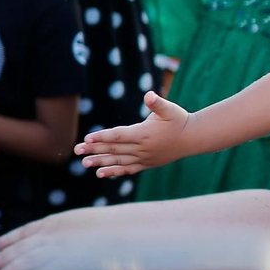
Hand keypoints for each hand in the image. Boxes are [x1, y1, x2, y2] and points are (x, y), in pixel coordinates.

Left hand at [0, 206, 97, 269]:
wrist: (122, 228)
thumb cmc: (104, 225)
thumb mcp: (77, 221)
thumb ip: (62, 230)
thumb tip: (52, 238)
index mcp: (53, 222)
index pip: (25, 230)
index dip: (9, 238)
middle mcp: (52, 233)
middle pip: (22, 245)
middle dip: (5, 254)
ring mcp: (60, 246)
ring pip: (30, 258)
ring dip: (13, 267)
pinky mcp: (69, 260)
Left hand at [75, 90, 189, 176]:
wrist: (193, 138)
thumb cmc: (179, 120)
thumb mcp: (170, 109)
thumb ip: (157, 103)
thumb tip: (149, 95)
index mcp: (144, 134)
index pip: (118, 136)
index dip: (102, 137)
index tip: (86, 138)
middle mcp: (142, 148)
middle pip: (114, 149)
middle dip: (94, 149)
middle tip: (76, 150)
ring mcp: (144, 158)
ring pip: (118, 161)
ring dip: (100, 162)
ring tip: (84, 163)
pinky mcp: (146, 164)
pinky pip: (127, 169)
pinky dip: (114, 171)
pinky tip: (100, 174)